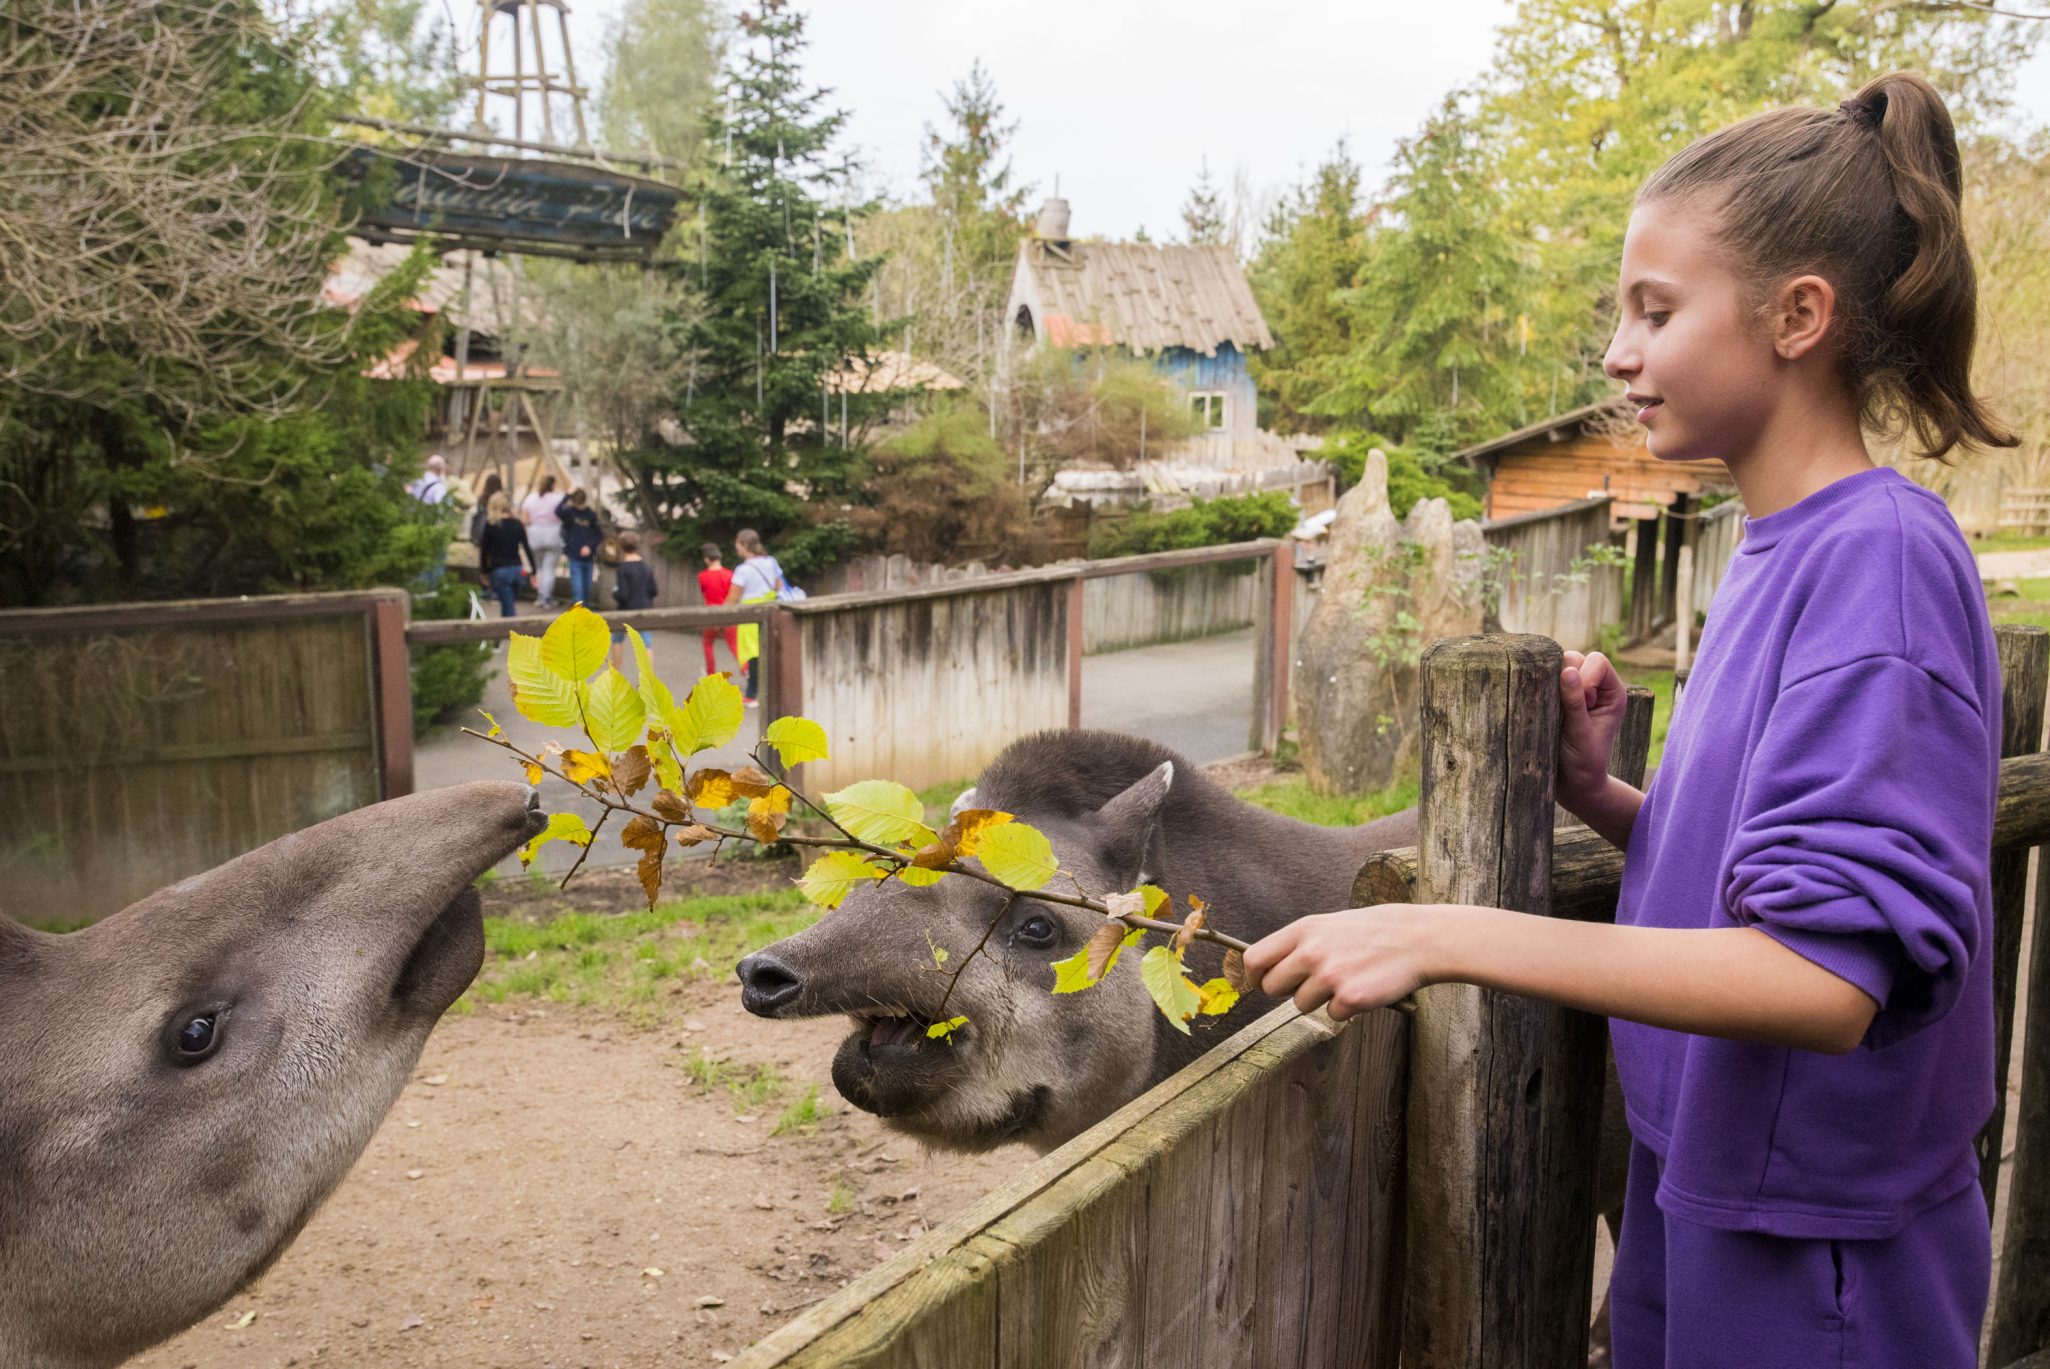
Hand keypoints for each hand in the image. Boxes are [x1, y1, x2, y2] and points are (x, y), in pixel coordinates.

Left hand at [1242, 905, 1441, 1022]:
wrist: (1417, 939)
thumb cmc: (1373, 932)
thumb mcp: (1328, 924)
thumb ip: (1299, 944)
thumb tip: (1269, 966)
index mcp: (1303, 930)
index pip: (1255, 958)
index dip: (1253, 977)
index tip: (1259, 984)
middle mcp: (1310, 952)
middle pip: (1271, 987)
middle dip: (1286, 992)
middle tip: (1310, 986)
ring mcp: (1329, 976)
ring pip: (1301, 1005)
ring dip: (1320, 1000)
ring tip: (1346, 979)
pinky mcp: (1349, 999)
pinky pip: (1331, 1016)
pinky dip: (1345, 1009)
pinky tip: (1363, 988)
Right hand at [1557, 650, 1627, 811]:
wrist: (1571, 786)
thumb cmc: (1583, 764)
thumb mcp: (1580, 734)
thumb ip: (1575, 702)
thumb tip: (1567, 670)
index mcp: (1612, 693)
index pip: (1598, 662)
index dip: (1585, 675)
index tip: (1580, 704)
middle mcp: (1595, 688)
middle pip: (1576, 659)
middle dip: (1565, 678)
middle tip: (1564, 710)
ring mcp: (1574, 692)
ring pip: (1556, 667)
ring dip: (1550, 684)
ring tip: (1552, 711)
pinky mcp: (1555, 699)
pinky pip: (1543, 681)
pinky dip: (1539, 690)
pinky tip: (1542, 711)